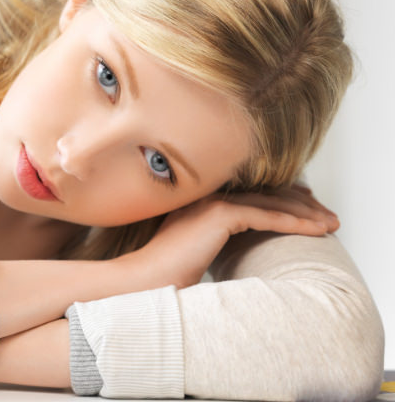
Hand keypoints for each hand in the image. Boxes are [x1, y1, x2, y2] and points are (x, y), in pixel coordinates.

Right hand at [128, 185, 338, 289]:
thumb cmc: (162, 275)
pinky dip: (295, 223)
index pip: (247, 192)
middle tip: (325, 213)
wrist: (142, 280)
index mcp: (198, 202)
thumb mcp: (191, 252)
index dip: (279, 195)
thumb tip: (228, 247)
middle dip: (299, 202)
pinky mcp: (219, 215)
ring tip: (329, 224)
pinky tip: (315, 231)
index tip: (304, 203)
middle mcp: (205, 196)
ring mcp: (211, 203)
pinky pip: (267, 216)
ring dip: (305, 214)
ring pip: (270, 203)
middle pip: (263, 193)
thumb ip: (210, 240)